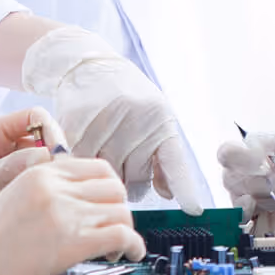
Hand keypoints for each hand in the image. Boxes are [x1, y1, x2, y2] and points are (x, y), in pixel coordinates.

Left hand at [0, 107, 66, 234]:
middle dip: (53, 153)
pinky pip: (37, 178)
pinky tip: (43, 198)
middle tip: (59, 175)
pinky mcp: (14, 184)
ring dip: (49, 171)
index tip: (57, 154)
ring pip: (42, 160)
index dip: (50, 130)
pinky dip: (44, 185)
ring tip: (51, 189)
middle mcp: (4, 145)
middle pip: (43, 138)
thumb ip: (10, 168)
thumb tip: (47, 156)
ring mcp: (10, 165)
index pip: (34, 116)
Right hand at [0, 156, 145, 274]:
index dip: (110, 187)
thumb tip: (87, 198)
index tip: (110, 203)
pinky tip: (131, 253)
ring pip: (122, 210)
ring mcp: (66, 213)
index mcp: (41, 172)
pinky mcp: (74, 241)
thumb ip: (51, 190)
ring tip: (118, 245)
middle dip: (120, 207)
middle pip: (114, 187)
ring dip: (127, 229)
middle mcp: (55, 188)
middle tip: (114, 224)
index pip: (97, 167)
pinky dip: (134, 245)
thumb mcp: (17, 196)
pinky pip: (122, 234)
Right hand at [22, 26, 202, 213]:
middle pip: (135, 178)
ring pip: (108, 173)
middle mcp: (138, 119)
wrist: (88, 65)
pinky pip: (83, 161)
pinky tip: (85, 149)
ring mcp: (108, 120)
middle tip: (123, 167)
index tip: (193, 209)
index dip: (185, 188)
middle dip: (130, 182)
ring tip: (103, 153)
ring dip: (105, 173)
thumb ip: (160, 156)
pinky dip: (84, 162)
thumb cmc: (124, 99)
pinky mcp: (80, 121)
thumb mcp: (151, 120)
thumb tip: (167, 193)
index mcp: (160, 120)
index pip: (175, 161)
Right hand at [217, 130, 274, 236]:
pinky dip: (249, 212)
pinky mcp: (268, 226)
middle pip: (229, 176)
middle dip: (252, 175)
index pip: (230, 153)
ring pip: (236, 196)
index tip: (259, 159)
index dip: (237, 155)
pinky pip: (243, 222)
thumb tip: (247, 147)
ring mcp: (263, 203)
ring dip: (262, 192)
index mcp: (264, 156)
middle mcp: (259, 179)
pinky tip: (270, 206)